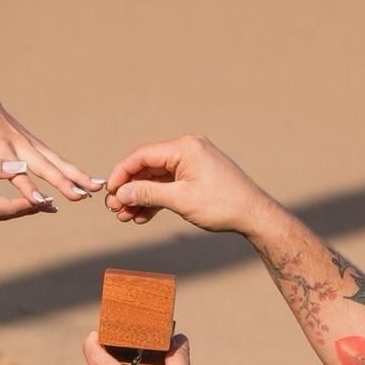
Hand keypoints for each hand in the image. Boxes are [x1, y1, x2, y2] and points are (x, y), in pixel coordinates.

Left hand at [0, 91, 103, 208]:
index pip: (15, 172)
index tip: (43, 201)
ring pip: (56, 160)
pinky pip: (55, 157)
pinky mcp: (34, 142)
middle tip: (81, 195)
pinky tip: (88, 181)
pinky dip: (72, 169)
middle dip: (63, 181)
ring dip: (76, 174)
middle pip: (44, 165)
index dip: (28, 187)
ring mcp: (28, 141)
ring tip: (97, 188)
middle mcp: (17, 144)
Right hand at [104, 134, 273, 234]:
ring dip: (140, 197)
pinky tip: (142, 216)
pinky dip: (155, 199)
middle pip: (147, 166)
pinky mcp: (195, 176)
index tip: (110, 192)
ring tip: (126, 217)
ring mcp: (191, 163)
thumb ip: (148, 193)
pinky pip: (168, 185)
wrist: (254, 215)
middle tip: (115, 209)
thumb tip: (121, 192)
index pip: (142, 155)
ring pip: (155, 178)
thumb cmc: (222, 205)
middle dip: (130, 188)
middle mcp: (187, 150)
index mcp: (184, 147)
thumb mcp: (181, 200)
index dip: (122, 173)